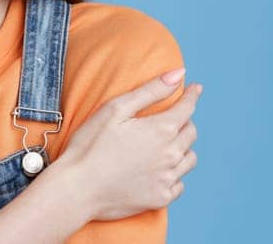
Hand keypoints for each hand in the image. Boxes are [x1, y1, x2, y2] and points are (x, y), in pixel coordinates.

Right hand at [52, 68, 200, 220]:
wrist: (76, 189)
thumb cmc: (90, 145)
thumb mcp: (116, 109)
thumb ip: (151, 90)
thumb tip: (179, 74)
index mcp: (161, 129)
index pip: (187, 108)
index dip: (192, 96)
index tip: (195, 88)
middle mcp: (171, 154)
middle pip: (191, 133)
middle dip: (185, 121)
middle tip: (172, 118)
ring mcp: (167, 178)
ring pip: (189, 158)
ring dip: (182, 148)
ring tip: (166, 145)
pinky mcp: (160, 198)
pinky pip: (179, 184)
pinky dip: (174, 174)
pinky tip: (159, 171)